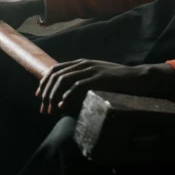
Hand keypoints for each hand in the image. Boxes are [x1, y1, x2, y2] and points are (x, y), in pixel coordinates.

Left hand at [36, 59, 174, 115]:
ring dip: (54, 96)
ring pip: (63, 80)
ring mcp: (91, 70)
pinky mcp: (98, 78)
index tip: (39, 96)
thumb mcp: (96, 77)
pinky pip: (78, 85)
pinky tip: (62, 105)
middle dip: (46, 92)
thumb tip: (67, 94)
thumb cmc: (116, 81)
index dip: (44, 82)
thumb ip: (83, 80)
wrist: (136, 77)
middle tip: (43, 109)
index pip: (55, 69)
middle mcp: (84, 64)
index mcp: (82, 63)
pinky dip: (67, 95)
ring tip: (51, 110)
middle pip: (56, 75)